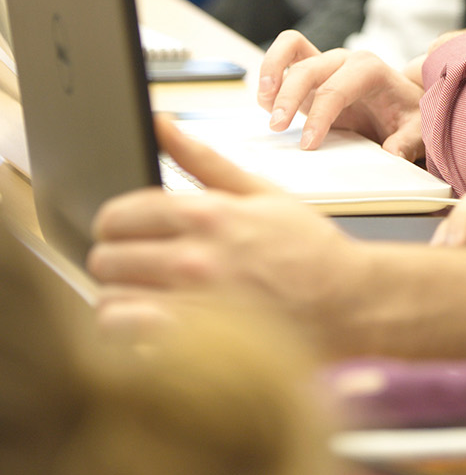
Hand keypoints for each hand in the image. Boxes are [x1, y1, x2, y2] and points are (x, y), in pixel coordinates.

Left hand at [87, 116, 366, 351]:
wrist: (349, 304)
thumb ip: (202, 159)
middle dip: (116, 261)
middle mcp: (196, 261)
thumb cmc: (309, 249)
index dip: (116, 224)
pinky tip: (156, 328)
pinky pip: (131, 341)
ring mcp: (194, 309)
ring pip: (110, 302)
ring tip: (145, 299)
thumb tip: (160, 123)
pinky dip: (134, 335)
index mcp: (208, 216)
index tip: (126, 234)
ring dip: (121, 300)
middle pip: (106, 259)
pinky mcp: (196, 351)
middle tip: (136, 267)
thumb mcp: (261, 192)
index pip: (119, 214)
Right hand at [257, 31, 423, 153]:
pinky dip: (270, 76)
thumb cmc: (409, 114)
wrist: (404, 104)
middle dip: (288, 95)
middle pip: (307, 67)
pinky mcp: (310, 75)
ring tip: (264, 106)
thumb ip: (407, 141)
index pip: (336, 89)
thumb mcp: (416, 129)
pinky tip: (267, 105)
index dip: (319, 116)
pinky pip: (284, 60)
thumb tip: (391, 153)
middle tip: (277, 127)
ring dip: (271, 74)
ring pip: (290, 49)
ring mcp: (325, 64)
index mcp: (369, 69)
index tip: (308, 144)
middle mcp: (344, 60)